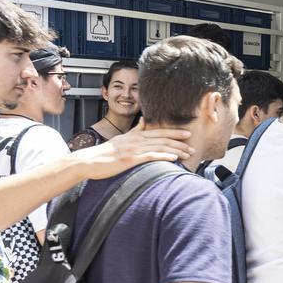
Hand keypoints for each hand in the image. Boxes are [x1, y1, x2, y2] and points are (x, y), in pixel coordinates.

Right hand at [76, 119, 192, 179]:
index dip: (173, 132)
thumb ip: (135, 130)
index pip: (158, 132)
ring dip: (175, 150)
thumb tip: (144, 121)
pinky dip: (163, 156)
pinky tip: (173, 159)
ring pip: (159, 147)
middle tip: (193, 145)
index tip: (187, 133)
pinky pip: (150, 156)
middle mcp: (135, 140)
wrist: (89, 161)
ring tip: (188, 153)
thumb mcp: (121, 139)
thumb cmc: (105, 153)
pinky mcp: (129, 159)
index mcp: (135, 135)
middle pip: (162, 139)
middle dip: (179, 141)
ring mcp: (133, 149)